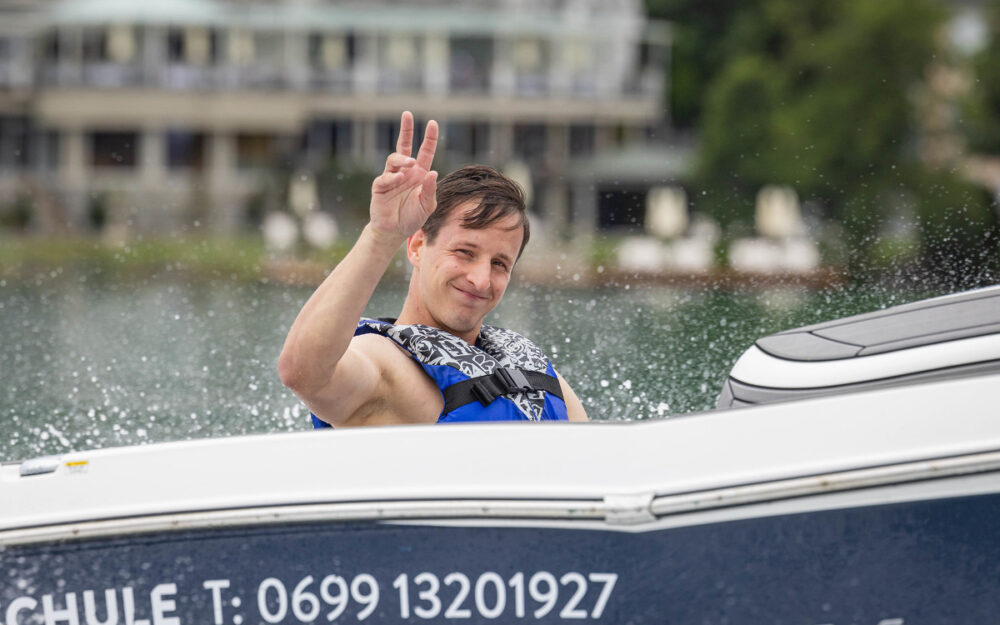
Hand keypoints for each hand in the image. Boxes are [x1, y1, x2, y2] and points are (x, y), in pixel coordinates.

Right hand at [369, 111, 438, 239]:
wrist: (395, 232)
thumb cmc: (412, 217)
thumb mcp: (427, 205)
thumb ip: (430, 190)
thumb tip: (433, 172)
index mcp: (419, 174)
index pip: (425, 151)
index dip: (429, 138)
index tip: (432, 122)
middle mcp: (405, 172)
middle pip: (404, 146)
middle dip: (406, 130)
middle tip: (407, 114)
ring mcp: (391, 177)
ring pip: (394, 159)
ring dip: (403, 158)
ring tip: (411, 162)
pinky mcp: (380, 187)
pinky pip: (385, 177)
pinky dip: (392, 177)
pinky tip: (399, 178)